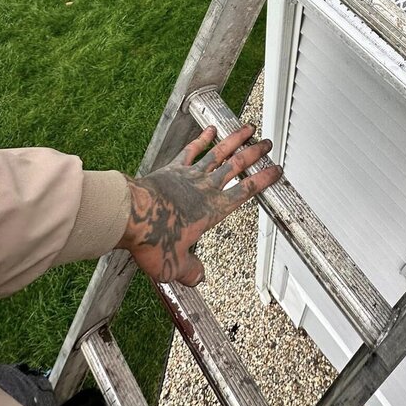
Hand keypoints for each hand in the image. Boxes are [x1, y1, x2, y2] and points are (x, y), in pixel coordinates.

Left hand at [118, 124, 281, 285]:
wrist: (130, 215)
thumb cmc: (154, 239)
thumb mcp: (175, 266)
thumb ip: (190, 271)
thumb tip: (198, 277)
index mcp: (213, 210)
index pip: (245, 192)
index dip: (263, 180)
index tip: (275, 171)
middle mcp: (206, 188)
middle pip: (236, 165)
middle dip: (254, 153)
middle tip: (266, 143)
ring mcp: (190, 175)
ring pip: (219, 152)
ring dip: (235, 139)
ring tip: (247, 128)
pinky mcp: (172, 168)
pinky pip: (191, 150)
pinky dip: (201, 139)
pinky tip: (209, 129)